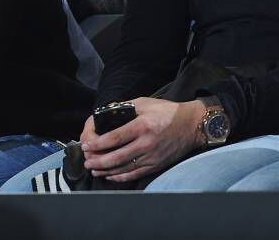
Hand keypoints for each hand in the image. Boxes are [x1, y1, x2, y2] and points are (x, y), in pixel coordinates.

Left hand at [81, 97, 205, 182]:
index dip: (97, 143)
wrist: (192, 125)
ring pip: (123, 168)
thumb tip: (107, 113)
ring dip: (105, 170)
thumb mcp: (146, 103)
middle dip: (98, 160)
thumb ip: (126, 107)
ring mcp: (151, 157)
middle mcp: (146, 143)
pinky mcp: (156, 165)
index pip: (114, 138)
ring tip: (94, 169)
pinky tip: (110, 175)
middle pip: (116, 157)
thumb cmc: (168, 112)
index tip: (86, 145)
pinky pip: (134, 174)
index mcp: (142, 126)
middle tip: (87, 160)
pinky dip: (120, 176)